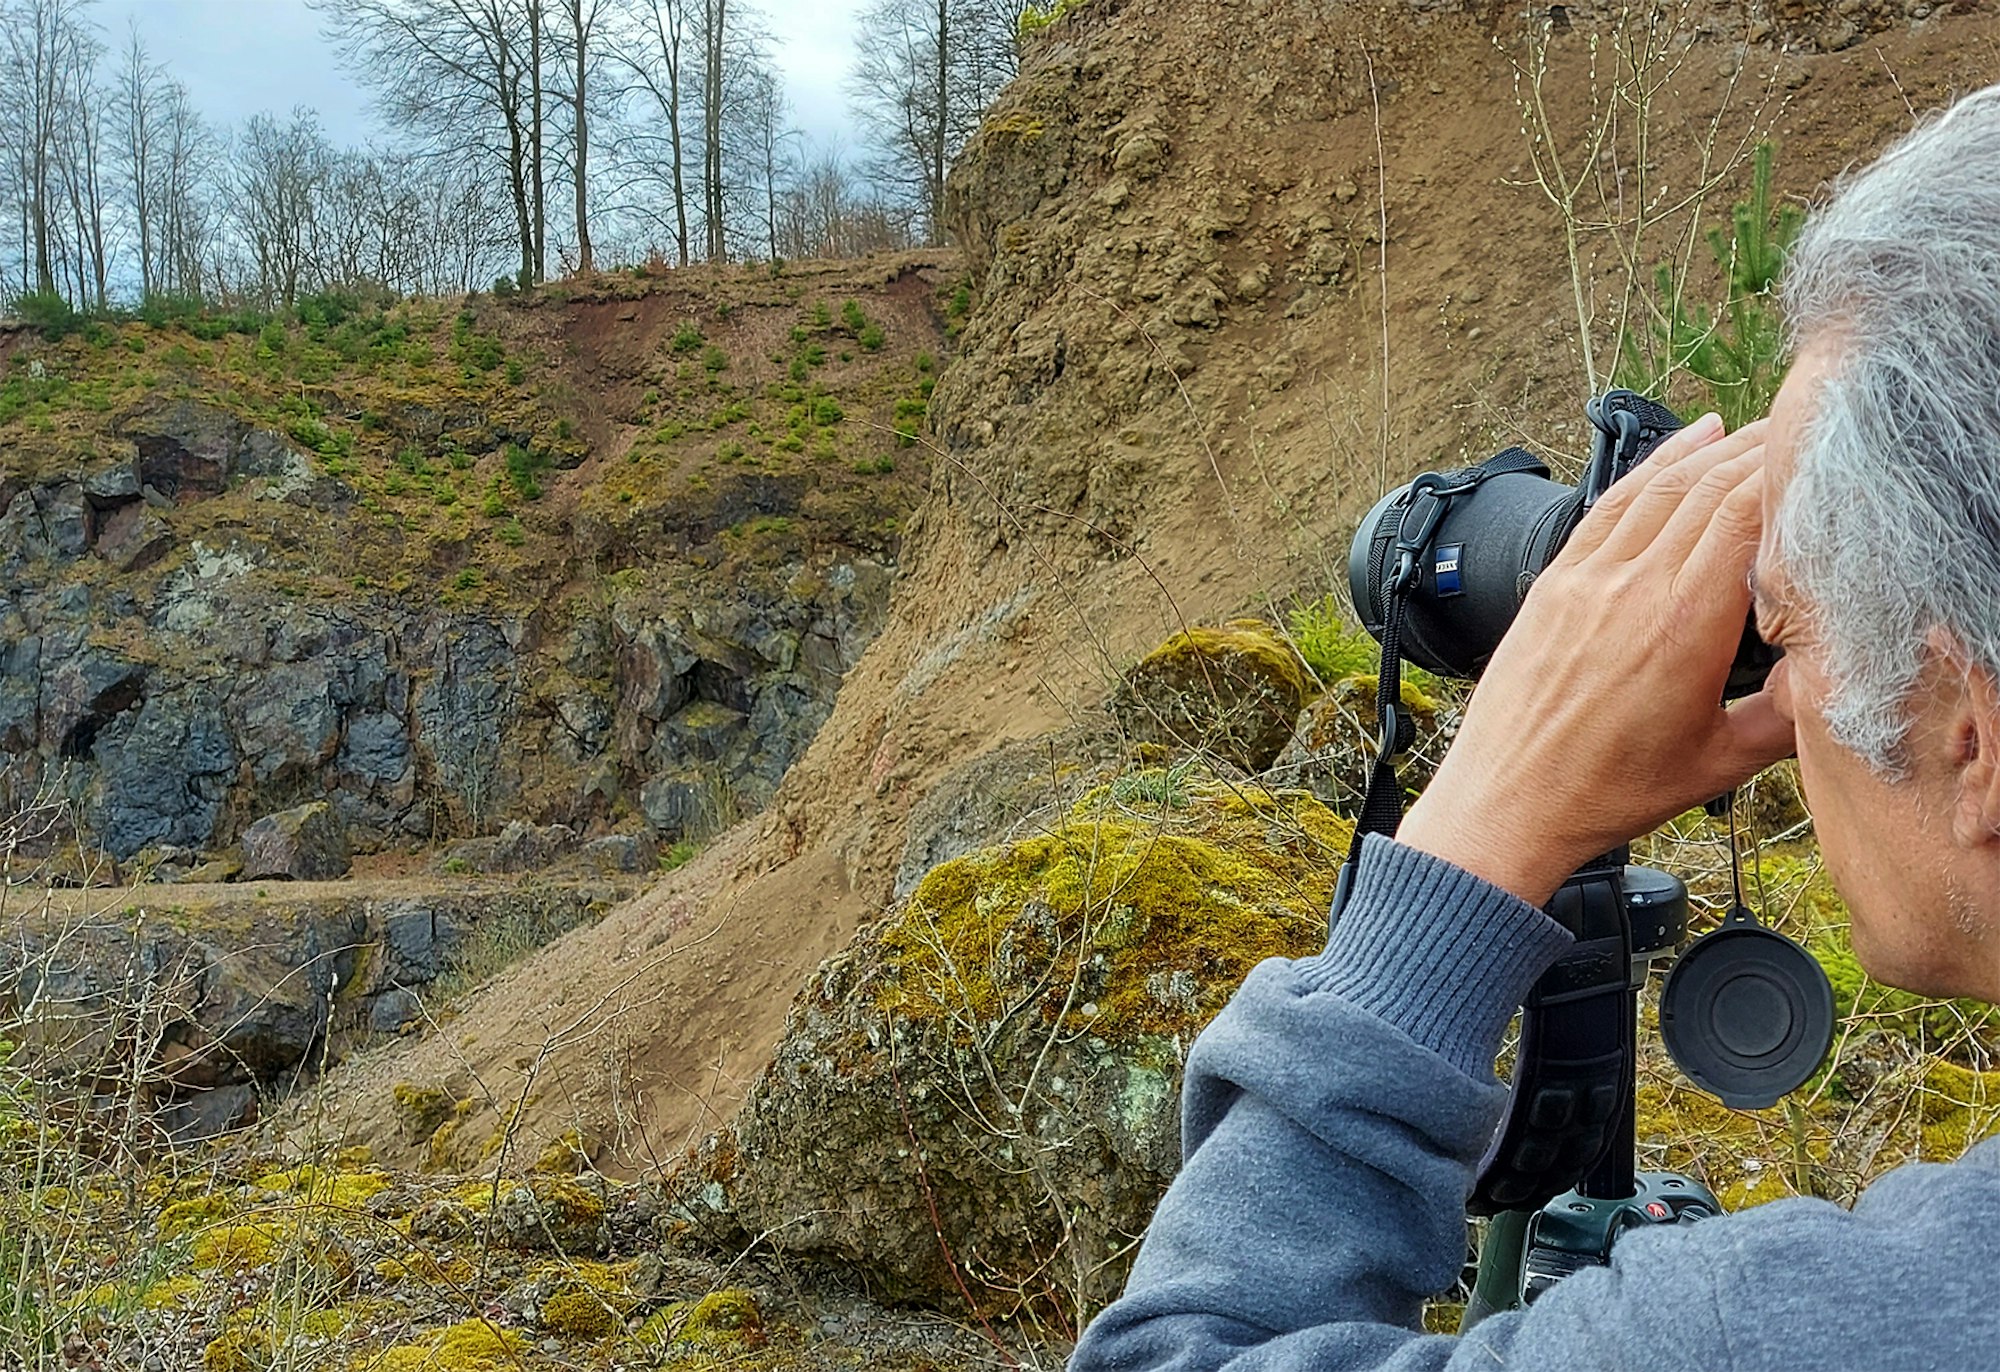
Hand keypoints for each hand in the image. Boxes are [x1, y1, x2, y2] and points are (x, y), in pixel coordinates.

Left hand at [1394, 414, 1795, 905]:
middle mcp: (1633, 588)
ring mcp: (1587, 579)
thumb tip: (1827, 673)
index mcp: (1683, 626)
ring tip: (1757, 425)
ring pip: (1660, 487)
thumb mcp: (1717, 763)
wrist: (1507, 802)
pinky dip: (1653, 466)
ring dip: (1713, 449)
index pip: (1744, 515)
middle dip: (1762, 450)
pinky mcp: (1555, 582)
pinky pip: (1610, 504)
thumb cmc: (1606, 790)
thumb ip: (1785, 715)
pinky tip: (1687, 442)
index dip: (1787, 474)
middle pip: (1708, 488)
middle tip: (1809, 428)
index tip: (1825, 458)